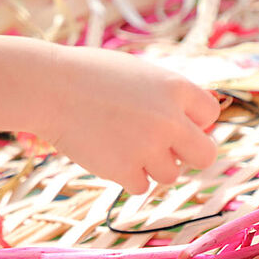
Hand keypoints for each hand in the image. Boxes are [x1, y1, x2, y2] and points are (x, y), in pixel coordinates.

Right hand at [43, 46, 218, 192]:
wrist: (48, 88)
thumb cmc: (86, 75)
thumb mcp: (136, 72)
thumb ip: (164, 96)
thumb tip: (187, 123)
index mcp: (175, 87)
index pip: (209, 114)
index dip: (192, 121)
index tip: (173, 122)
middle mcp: (170, 119)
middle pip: (205, 155)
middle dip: (188, 154)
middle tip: (166, 150)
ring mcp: (149, 147)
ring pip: (169, 174)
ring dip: (150, 165)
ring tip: (120, 144)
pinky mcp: (125, 170)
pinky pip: (140, 186)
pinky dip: (125, 175)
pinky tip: (105, 154)